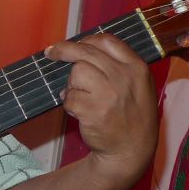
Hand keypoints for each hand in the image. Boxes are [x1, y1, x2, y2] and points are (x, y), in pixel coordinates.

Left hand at [45, 33, 158, 187]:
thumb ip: (118, 66)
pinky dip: (69, 104)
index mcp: (137, 67)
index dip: (85, 39)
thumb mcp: (138, 85)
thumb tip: (83, 48)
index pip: (107, 41)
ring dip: (72, 85)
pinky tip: (79, 111)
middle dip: (63, 51)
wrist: (131, 150)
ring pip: (76, 72)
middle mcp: (124, 77)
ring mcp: (109, 93)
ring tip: (81, 97)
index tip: (72, 43)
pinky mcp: (93, 110)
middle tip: (50, 53)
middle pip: (85, 52)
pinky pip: (69, 97)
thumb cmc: (131, 116)